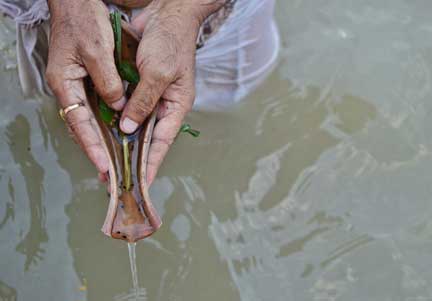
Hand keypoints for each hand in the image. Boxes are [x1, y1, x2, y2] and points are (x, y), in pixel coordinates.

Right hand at [46, 0, 124, 174]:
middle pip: (83, 127)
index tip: (103, 166)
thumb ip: (108, 82)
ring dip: (102, 139)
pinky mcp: (87, 79)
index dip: (92, 147)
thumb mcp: (98, 52)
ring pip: (90, 119)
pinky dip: (106, 121)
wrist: (78, 2)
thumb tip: (118, 107)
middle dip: (96, 150)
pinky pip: (96, 106)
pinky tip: (117, 132)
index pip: (79, 124)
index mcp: (65, 84)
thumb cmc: (83, 21)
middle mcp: (69, 89)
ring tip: (114, 161)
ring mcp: (77, 85)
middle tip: (109, 173)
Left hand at [122, 0, 222, 183]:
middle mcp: (163, 104)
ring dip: (122, 140)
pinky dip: (115, 118)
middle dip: (133, 157)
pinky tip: (103, 129)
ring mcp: (150, 95)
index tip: (141, 183)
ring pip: (135, 124)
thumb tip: (129, 127)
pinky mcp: (137, 85)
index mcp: (176, 106)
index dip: (151, 163)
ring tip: (108, 160)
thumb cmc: (171, 42)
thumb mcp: (158, 74)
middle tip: (117, 177)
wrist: (167, 13)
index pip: (163, 142)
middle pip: (148, 138)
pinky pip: (126, 106)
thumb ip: (143, 101)